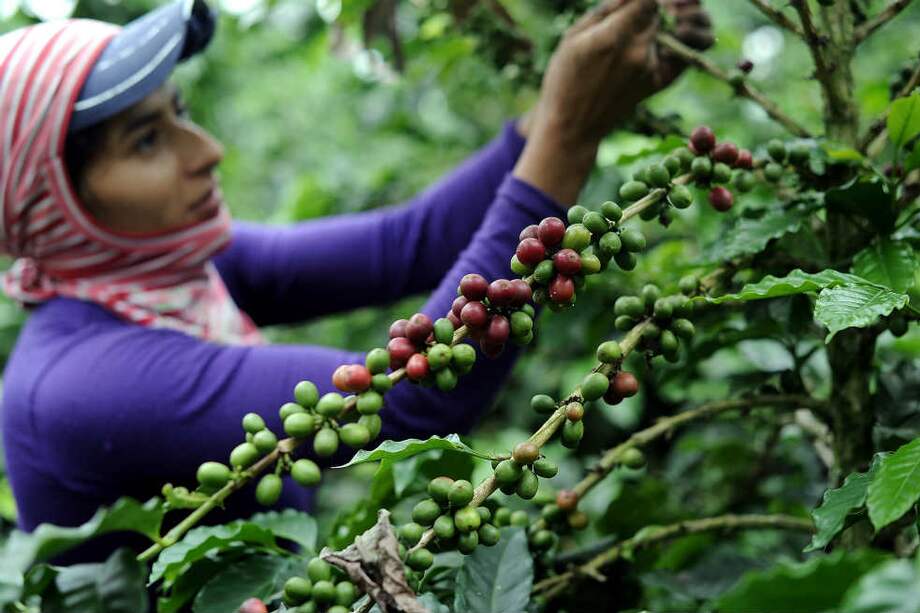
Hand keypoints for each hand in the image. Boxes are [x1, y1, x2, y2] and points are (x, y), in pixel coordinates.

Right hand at [520, 0, 713, 145]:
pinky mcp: (658, 81)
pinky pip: (674, 50)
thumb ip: (605, 10)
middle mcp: (638, 51)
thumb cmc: (564, 80)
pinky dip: (668, 42)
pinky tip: (655, 42)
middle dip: (648, 9)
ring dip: (655, 26)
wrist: (574, 127)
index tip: (631, 4)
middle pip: (658, 13)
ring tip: (635, 32)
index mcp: (614, 36)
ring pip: (666, 30)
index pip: (649, 0)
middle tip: (631, 15)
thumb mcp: (573, 37)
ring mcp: (651, 68)